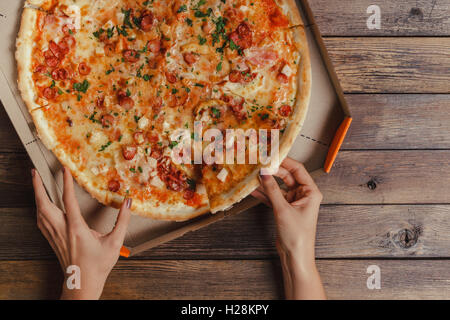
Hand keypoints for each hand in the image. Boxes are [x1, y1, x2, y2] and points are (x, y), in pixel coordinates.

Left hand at [32, 167, 131, 299]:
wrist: (82, 283)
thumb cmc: (99, 265)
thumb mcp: (115, 242)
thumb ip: (122, 221)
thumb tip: (128, 203)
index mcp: (76, 229)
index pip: (68, 200)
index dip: (66, 183)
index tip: (64, 169)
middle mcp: (62, 230)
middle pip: (43, 204)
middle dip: (37, 187)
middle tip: (34, 172)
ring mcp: (54, 236)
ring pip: (39, 212)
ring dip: (36, 196)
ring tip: (35, 184)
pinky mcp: (52, 241)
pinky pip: (40, 221)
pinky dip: (38, 209)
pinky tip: (40, 206)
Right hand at [251, 157, 325, 299]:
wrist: (295, 255)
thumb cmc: (297, 235)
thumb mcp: (283, 210)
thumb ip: (272, 190)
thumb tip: (264, 173)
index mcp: (311, 192)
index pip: (297, 169)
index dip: (284, 161)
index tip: (271, 154)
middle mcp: (303, 194)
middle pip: (286, 176)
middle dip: (273, 171)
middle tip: (259, 164)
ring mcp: (293, 201)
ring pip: (278, 186)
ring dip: (266, 182)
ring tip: (253, 175)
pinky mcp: (284, 209)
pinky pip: (273, 196)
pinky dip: (264, 193)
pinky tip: (253, 189)